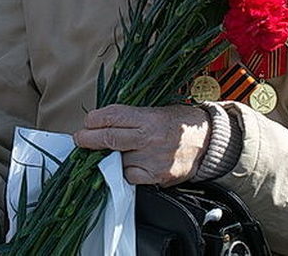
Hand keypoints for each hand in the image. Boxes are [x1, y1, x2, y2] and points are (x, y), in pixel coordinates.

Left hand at [73, 104, 209, 185]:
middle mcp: (150, 138)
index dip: (93, 120)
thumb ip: (127, 118)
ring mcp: (154, 159)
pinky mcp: (158, 176)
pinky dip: (125, 172)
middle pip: (109, 139)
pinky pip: (131, 177)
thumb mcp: (152, 110)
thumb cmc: (176, 122)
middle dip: (88, 139)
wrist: (207, 141)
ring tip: (109, 152)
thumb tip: (97, 124)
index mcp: (148, 117)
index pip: (111, 117)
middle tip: (80, 139)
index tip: (86, 124)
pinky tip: (129, 164)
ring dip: (109, 157)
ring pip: (118, 160)